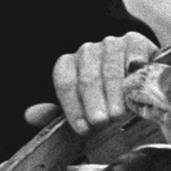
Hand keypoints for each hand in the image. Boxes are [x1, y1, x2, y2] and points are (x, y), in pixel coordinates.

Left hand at [28, 31, 157, 135]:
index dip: (71, 106)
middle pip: (86, 77)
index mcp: (69, 64)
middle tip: (100, 122)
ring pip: (109, 68)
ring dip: (113, 93)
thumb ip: (56, 113)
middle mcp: (87, 51)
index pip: (64, 81)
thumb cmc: (106, 100)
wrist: (140, 81)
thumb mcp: (80, 109)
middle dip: (92, 102)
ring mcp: (112, 44)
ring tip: (118, 114)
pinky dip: (134, 73)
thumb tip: (29, 115)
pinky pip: (133, 56)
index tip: (82, 128)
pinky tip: (136, 89)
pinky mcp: (135, 42)